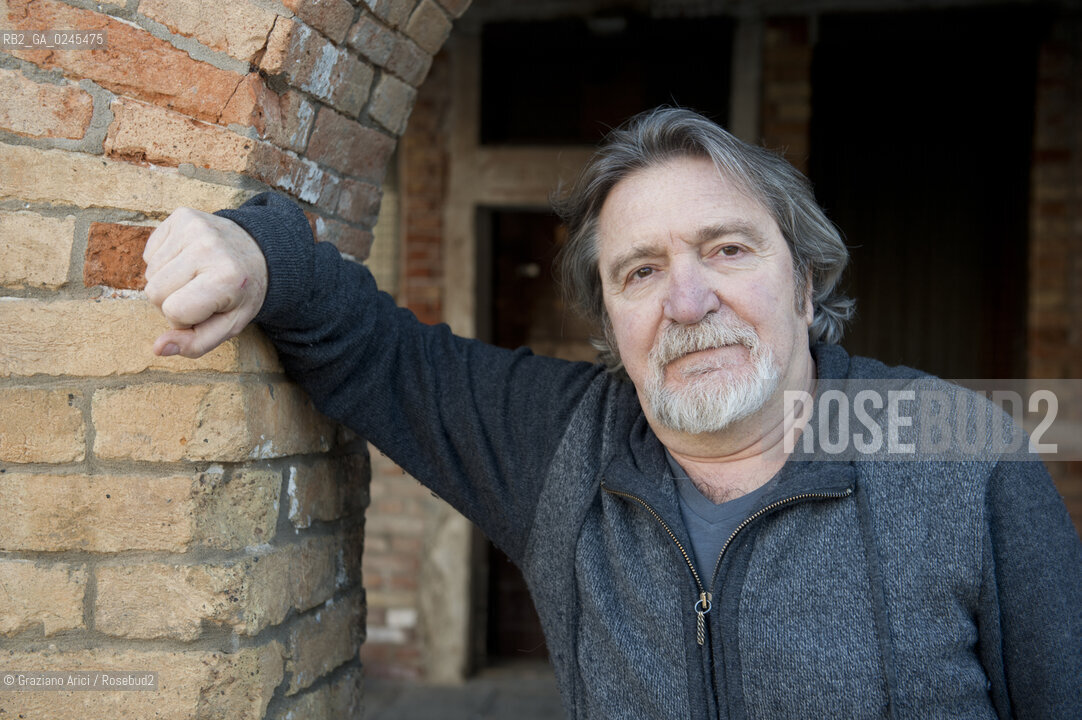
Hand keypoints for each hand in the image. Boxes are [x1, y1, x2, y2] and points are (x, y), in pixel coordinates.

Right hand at [143, 208, 267, 358]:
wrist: (258, 251)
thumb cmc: (240, 293)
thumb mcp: (229, 325)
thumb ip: (196, 344)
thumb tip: (158, 348)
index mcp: (226, 278)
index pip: (175, 312)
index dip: (184, 319)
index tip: (205, 310)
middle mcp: (209, 248)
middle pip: (155, 293)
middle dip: (172, 301)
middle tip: (199, 293)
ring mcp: (194, 227)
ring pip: (149, 273)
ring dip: (167, 281)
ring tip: (195, 276)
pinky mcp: (182, 216)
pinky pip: (149, 253)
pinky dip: (163, 262)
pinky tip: (188, 260)